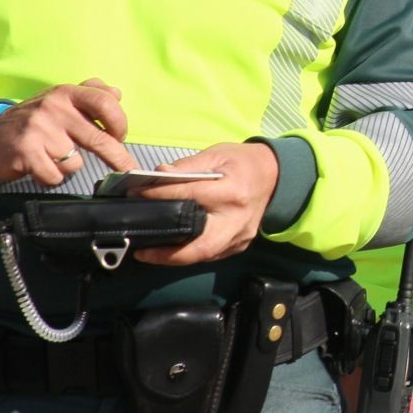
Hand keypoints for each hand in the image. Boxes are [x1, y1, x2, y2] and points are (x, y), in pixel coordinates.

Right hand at [0, 79, 136, 184]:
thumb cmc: (34, 120)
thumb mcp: (60, 100)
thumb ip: (90, 94)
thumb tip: (117, 94)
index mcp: (66, 93)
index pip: (105, 103)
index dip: (119, 122)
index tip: (121, 137)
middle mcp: (53, 108)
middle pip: (98, 138)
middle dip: (118, 158)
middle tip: (128, 171)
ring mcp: (39, 130)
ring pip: (75, 162)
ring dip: (69, 167)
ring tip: (52, 157)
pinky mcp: (26, 153)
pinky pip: (55, 176)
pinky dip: (52, 178)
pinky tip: (41, 168)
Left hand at [131, 142, 279, 265]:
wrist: (276, 176)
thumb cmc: (244, 162)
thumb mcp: (217, 154)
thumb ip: (187, 166)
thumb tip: (157, 175)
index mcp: (232, 192)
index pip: (189, 196)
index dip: (159, 196)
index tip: (136, 195)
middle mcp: (237, 219)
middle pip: (200, 246)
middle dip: (167, 254)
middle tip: (141, 252)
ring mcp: (240, 236)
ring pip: (204, 255)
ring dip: (175, 258)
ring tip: (150, 254)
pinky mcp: (240, 244)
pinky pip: (212, 254)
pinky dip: (190, 254)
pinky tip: (173, 249)